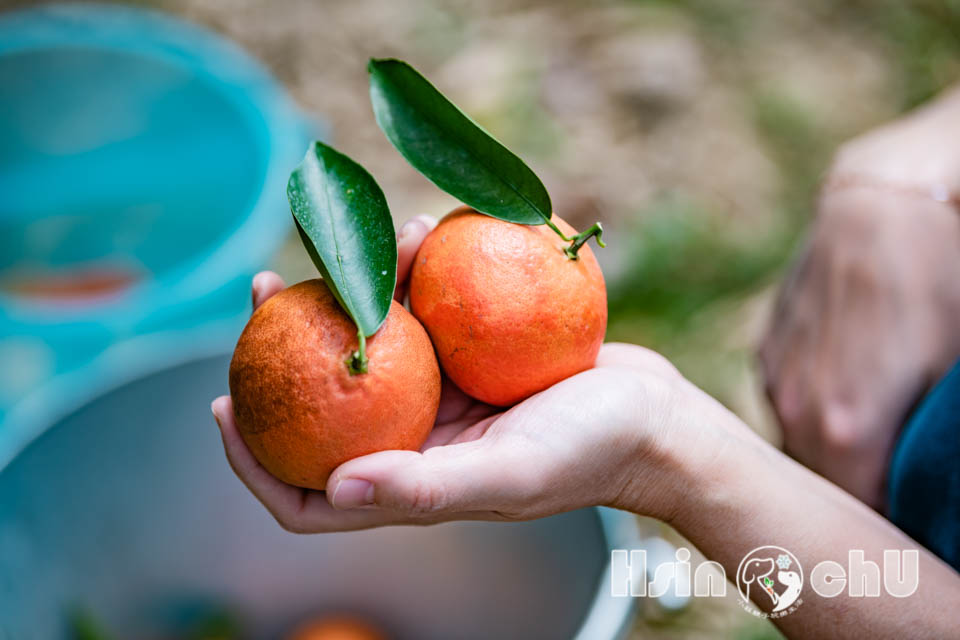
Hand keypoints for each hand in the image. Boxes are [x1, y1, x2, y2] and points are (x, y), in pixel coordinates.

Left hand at [211, 217, 726, 532]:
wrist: (657, 415)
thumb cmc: (592, 451)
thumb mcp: (511, 471)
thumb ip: (424, 486)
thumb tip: (333, 487)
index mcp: (411, 480)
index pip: (309, 494)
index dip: (254, 461)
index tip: (222, 405)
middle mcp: (415, 440)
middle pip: (326, 402)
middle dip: (286, 348)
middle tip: (266, 287)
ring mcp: (442, 396)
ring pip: (374, 343)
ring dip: (359, 290)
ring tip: (374, 236)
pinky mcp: (471, 358)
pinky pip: (426, 313)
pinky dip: (418, 275)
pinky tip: (426, 234)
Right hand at [760, 97, 959, 508]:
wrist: (880, 206)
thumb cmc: (935, 283)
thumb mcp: (952, 376)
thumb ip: (932, 444)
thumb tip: (932, 483)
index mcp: (843, 430)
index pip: (858, 516)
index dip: (890, 523)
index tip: (914, 519)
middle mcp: (794, 410)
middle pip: (823, 483)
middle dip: (857, 489)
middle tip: (897, 484)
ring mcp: (775, 377)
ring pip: (799, 440)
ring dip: (833, 447)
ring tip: (872, 430)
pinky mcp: (767, 348)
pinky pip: (787, 400)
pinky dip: (814, 406)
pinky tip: (847, 381)